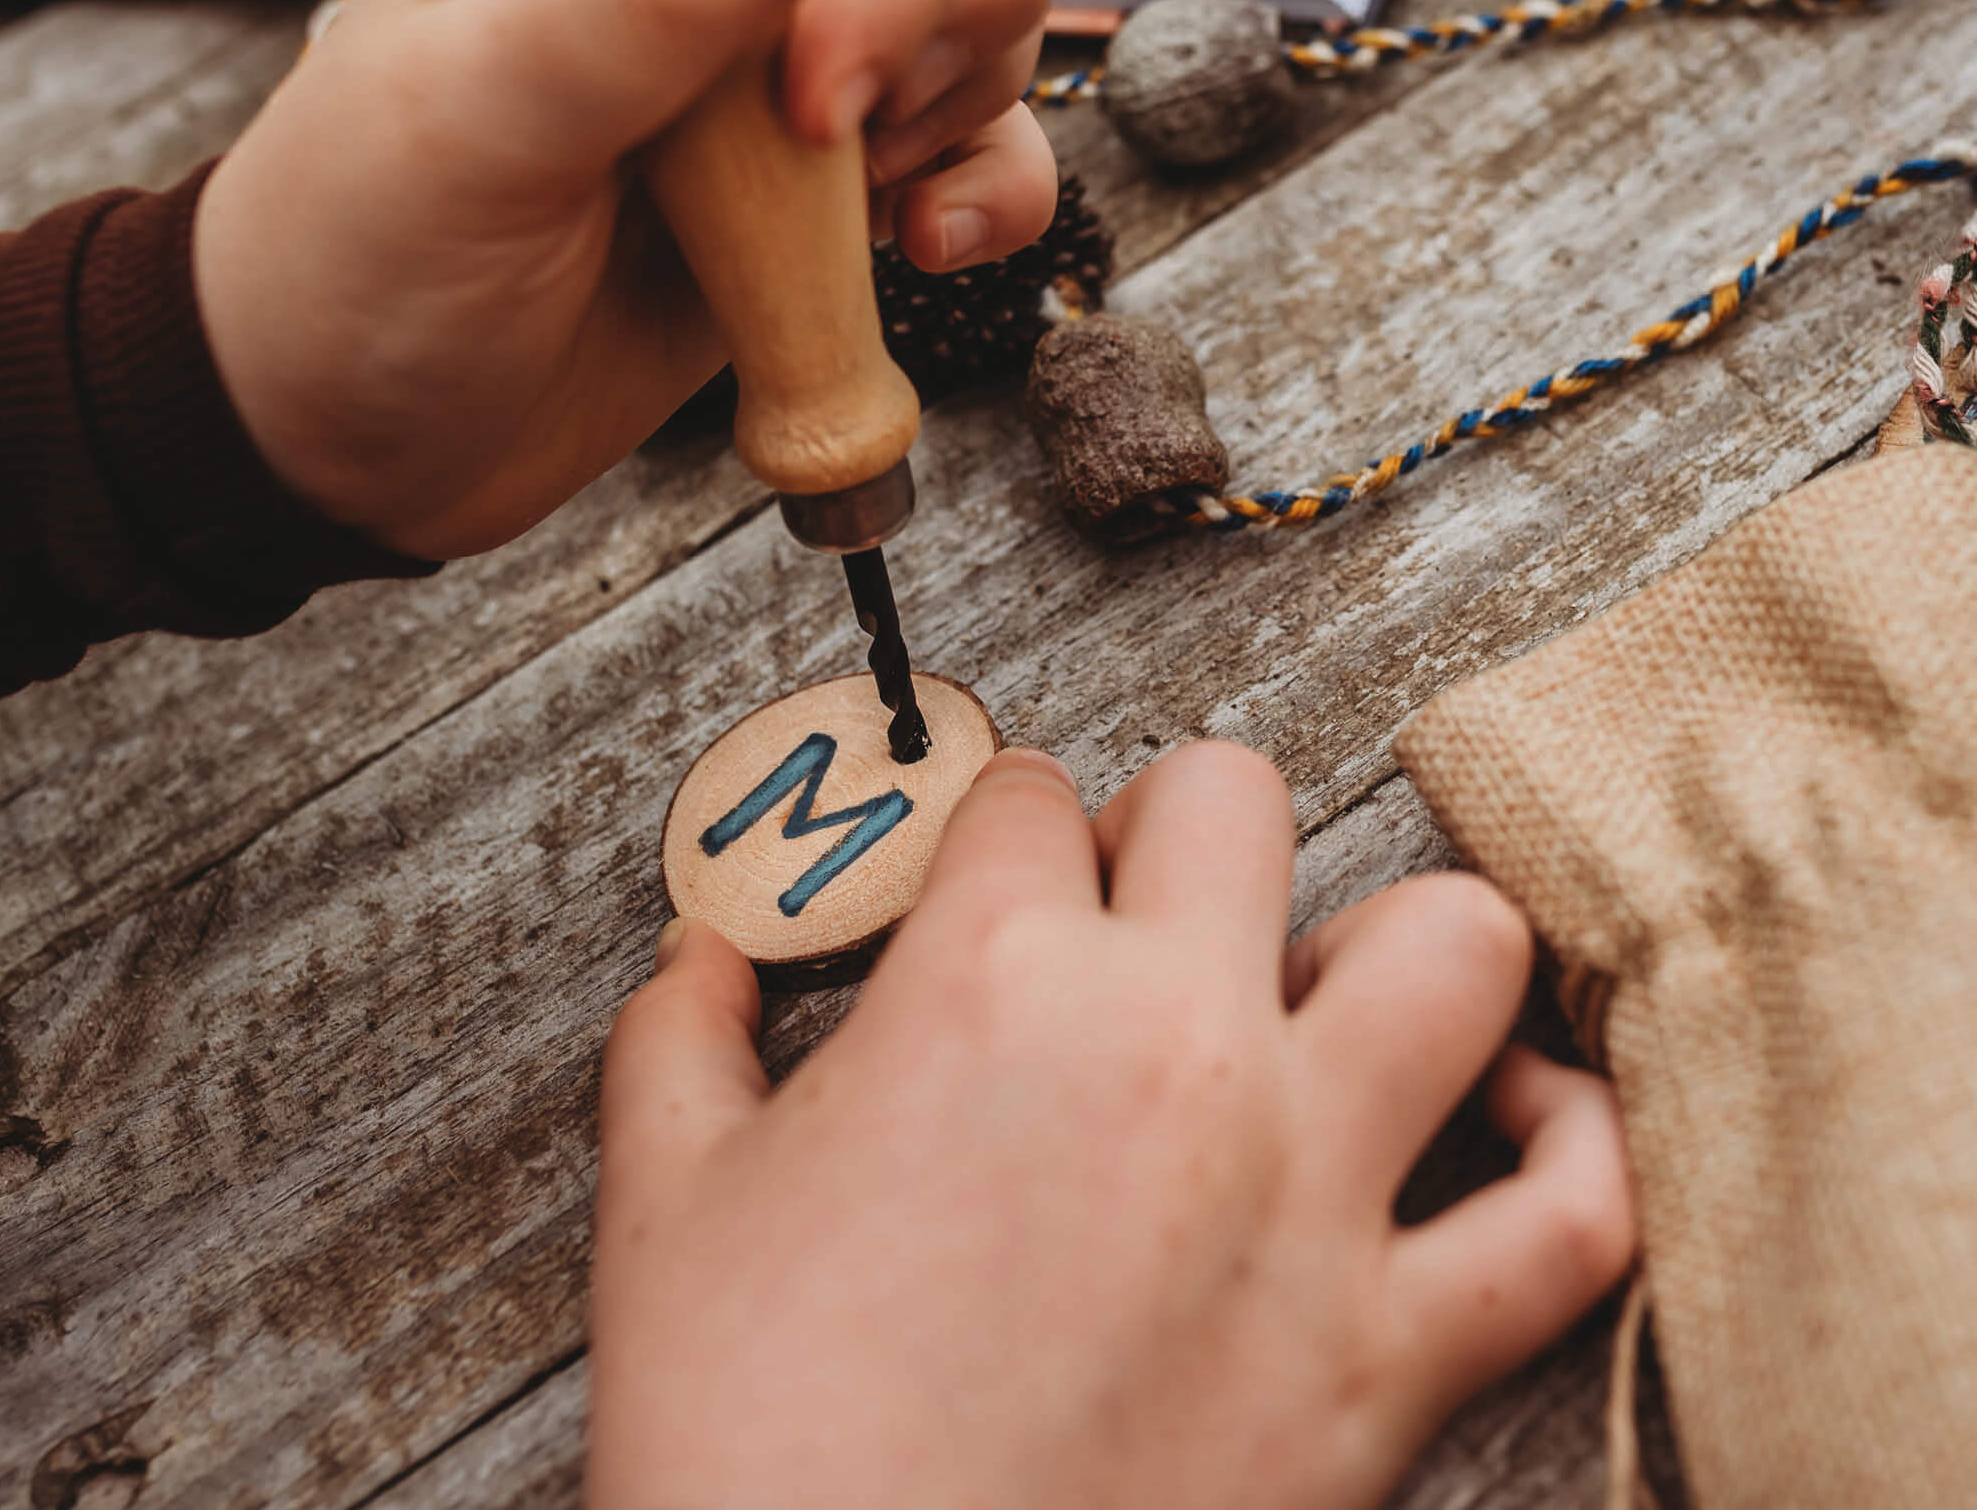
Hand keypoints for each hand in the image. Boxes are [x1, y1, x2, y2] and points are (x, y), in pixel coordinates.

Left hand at [193, 0, 1053, 557]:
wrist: (344, 445)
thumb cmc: (363, 260)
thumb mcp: (485, 110)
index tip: (814, 108)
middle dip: (952, 20)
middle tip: (846, 137)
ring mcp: (782, 81)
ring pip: (984, 27)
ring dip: (966, 114)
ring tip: (858, 213)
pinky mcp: (819, 197)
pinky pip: (977, 156)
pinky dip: (988, 198)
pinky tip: (919, 255)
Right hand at [591, 743, 1635, 1509]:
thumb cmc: (753, 1438)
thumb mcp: (666, 1197)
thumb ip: (680, 1037)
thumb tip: (701, 961)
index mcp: (994, 984)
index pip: (1026, 796)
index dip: (997, 824)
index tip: (992, 871)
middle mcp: (1171, 1046)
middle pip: (1232, 797)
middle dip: (1168, 825)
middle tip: (1125, 909)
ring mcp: (1304, 1192)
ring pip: (1450, 947)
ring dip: (1389, 943)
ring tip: (1319, 991)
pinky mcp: (1386, 1355)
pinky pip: (1569, 1217)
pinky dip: (1565, 1147)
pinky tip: (1500, 1121)